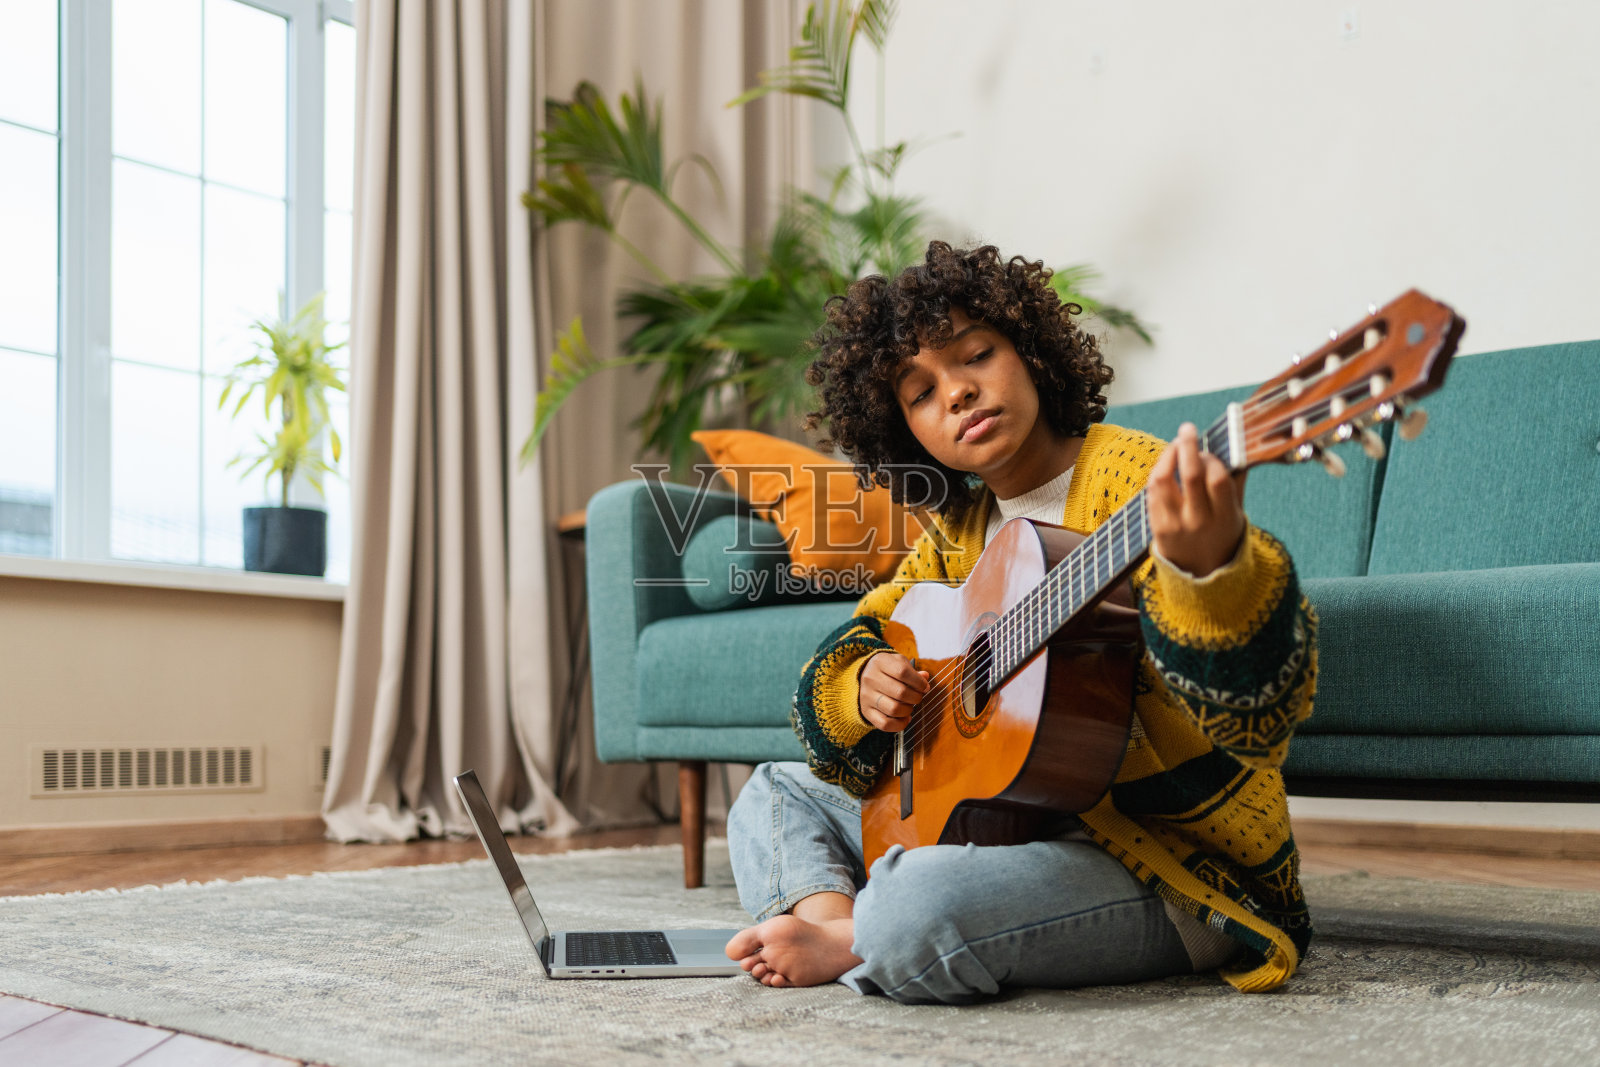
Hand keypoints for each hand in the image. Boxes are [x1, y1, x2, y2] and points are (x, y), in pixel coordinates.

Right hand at [857, 652, 928, 732]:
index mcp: (880, 662)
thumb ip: (913, 671)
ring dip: (908, 710)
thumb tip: (925, 678)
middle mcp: (870, 679)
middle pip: (900, 693)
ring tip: (909, 706)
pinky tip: (905, 718)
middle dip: (916, 697)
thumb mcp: (899, 663)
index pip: (903, 672)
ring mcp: (866, 696)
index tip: (925, 687)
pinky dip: (900, 724)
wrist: (864, 676)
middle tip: (918, 697)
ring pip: (894, 710)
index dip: (919, 682)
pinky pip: (885, 724)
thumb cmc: (887, 670)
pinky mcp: (866, 711)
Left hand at [1147, 422, 1246, 578]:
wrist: (1201, 572)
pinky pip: (1152, 493)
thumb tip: (1240, 447)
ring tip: (1175, 445)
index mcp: (1225, 518)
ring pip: (1164, 481)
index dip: (1211, 459)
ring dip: (1168, 457)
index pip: (1217, 480)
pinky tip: (1166, 465)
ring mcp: (1175, 525)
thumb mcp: (1237, 513)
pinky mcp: (1157, 527)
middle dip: (1188, 446)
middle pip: (1190, 475)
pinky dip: (1158, 473)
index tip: (1209, 451)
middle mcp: (1199, 522)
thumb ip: (1236, 482)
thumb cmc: (1222, 533)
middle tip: (1187, 428)